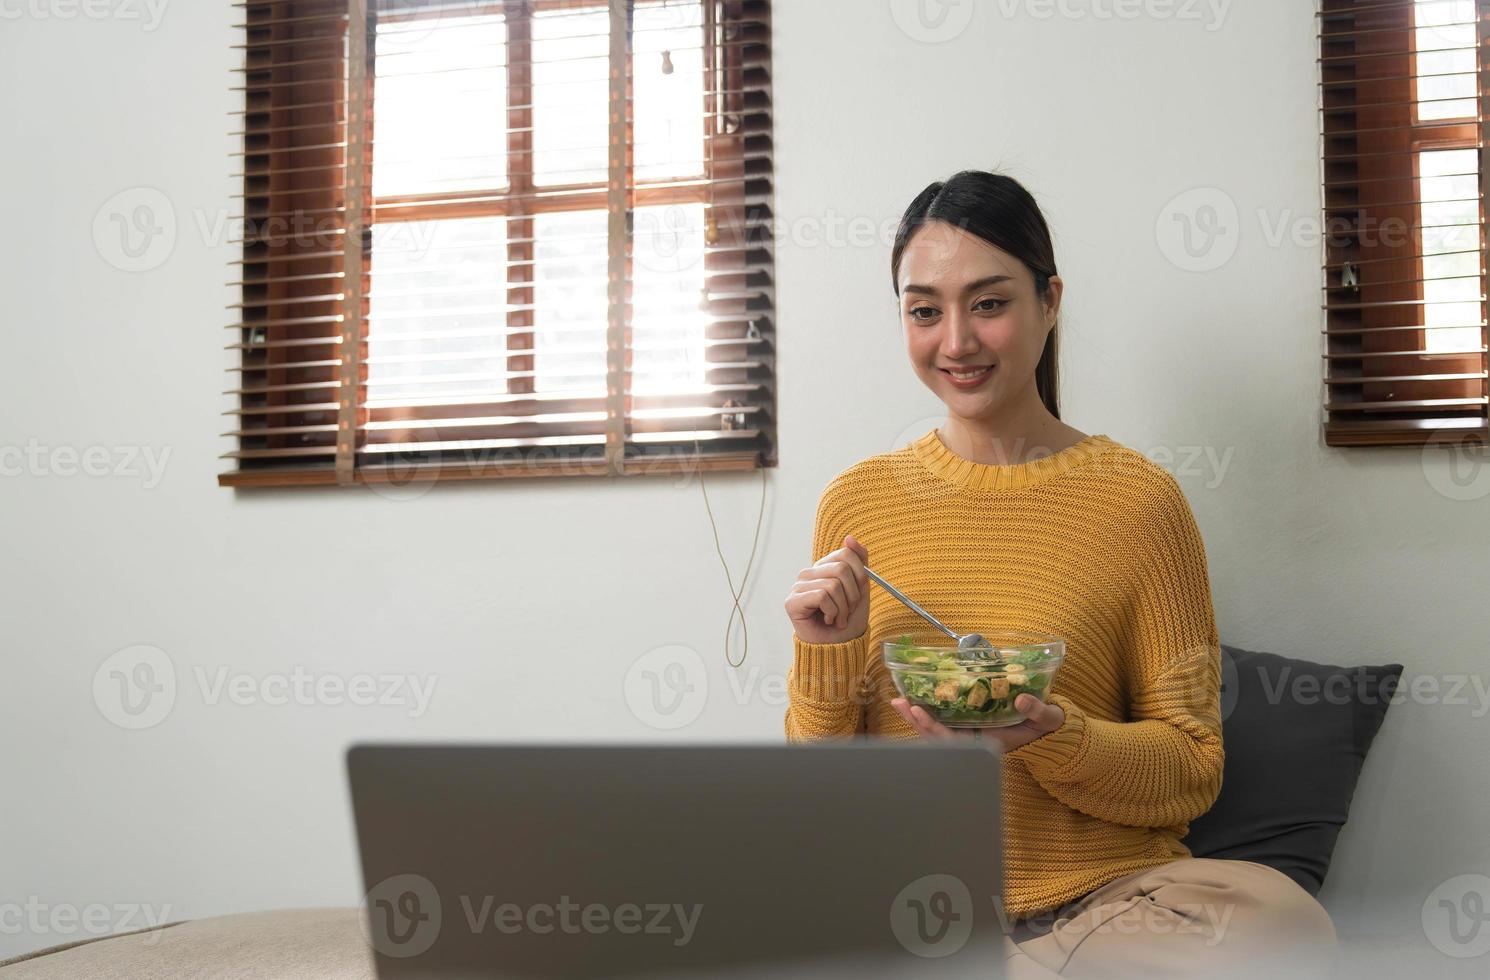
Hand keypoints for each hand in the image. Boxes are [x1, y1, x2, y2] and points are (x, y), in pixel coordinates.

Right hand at [784, 534, 869, 644]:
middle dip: (853, 595)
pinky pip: (822, 597)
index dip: (860, 574)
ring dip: (843, 608)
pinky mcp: (792, 601)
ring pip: (833, 585)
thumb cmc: (848, 620)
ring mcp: (798, 586)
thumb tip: (849, 537)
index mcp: (824, 567)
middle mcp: (809, 573)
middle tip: (848, 610)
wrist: (838, 647)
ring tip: (838, 618)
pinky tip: (827, 620)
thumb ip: (859, 561)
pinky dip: (832, 612)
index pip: (846, 553)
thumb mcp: (861, 588)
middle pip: (841, 569)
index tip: (859, 594)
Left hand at [890, 693, 1065, 750]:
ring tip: (899, 701)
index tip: (919, 713)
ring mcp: (970, 735)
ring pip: (937, 731)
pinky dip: (929, 713)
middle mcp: (975, 742)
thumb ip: (1037, 710)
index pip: (954, 742)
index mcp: (988, 744)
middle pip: (938, 738)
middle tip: (901, 703)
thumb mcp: (1046, 718)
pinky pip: (944, 722)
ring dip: (918, 718)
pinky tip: (915, 701)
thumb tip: (1021, 700)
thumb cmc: (1045, 725)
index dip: (934, 729)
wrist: (1047, 729)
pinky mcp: (969, 726)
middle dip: (918, 722)